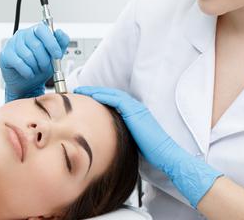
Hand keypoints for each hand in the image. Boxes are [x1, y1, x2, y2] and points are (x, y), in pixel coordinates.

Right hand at [0, 23, 69, 101]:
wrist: (28, 83)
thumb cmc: (40, 66)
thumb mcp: (55, 55)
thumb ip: (61, 43)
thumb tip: (59, 32)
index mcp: (35, 31)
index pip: (43, 29)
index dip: (52, 43)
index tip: (57, 55)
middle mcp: (23, 34)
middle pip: (36, 45)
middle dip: (44, 60)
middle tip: (45, 67)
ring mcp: (12, 43)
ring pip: (28, 55)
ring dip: (35, 67)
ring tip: (36, 70)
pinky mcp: (5, 55)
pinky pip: (18, 63)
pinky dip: (27, 71)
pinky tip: (29, 74)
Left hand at [74, 86, 222, 207]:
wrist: (163, 154)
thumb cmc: (149, 151)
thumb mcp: (131, 138)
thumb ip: (120, 133)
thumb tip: (106, 137)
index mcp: (134, 113)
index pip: (114, 100)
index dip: (99, 97)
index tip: (85, 98)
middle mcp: (135, 107)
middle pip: (111, 94)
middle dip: (95, 91)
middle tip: (80, 89)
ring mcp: (136, 108)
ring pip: (113, 94)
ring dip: (96, 91)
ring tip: (83, 90)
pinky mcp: (135, 112)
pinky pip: (117, 100)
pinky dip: (104, 96)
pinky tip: (93, 96)